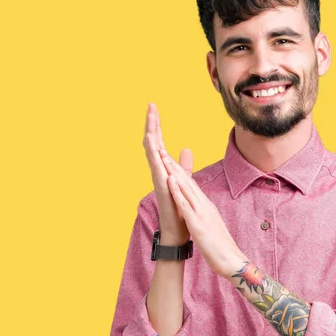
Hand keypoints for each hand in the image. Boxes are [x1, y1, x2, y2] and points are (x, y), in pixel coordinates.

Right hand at [143, 103, 193, 245]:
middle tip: (151, 105)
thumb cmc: (178, 206)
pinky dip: (153, 154)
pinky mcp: (161, 186)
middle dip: (152, 123)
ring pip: (152, 152)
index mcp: (164, 166)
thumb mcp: (183, 180)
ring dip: (150, 136)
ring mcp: (158, 177)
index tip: (154, 107)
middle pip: (153, 142)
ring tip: (149, 120)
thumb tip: (186, 149)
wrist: (177, 229)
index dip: (157, 124)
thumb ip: (183, 165)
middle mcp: (158, 170)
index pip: (159, 141)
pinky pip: (156, 167)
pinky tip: (151, 142)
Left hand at [160, 149, 245, 277]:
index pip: (191, 185)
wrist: (232, 262)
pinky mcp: (197, 224)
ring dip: (174, 172)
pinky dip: (177, 192)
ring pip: (186, 188)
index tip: (169, 160)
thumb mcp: (211, 225)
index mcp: (206, 207)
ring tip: (164, 158)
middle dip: (174, 166)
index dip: (180, 172)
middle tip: (163, 151)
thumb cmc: (221, 247)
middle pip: (187, 182)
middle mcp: (204, 206)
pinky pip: (185, 205)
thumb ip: (205, 215)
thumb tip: (201, 209)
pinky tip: (170, 181)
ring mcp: (201, 214)